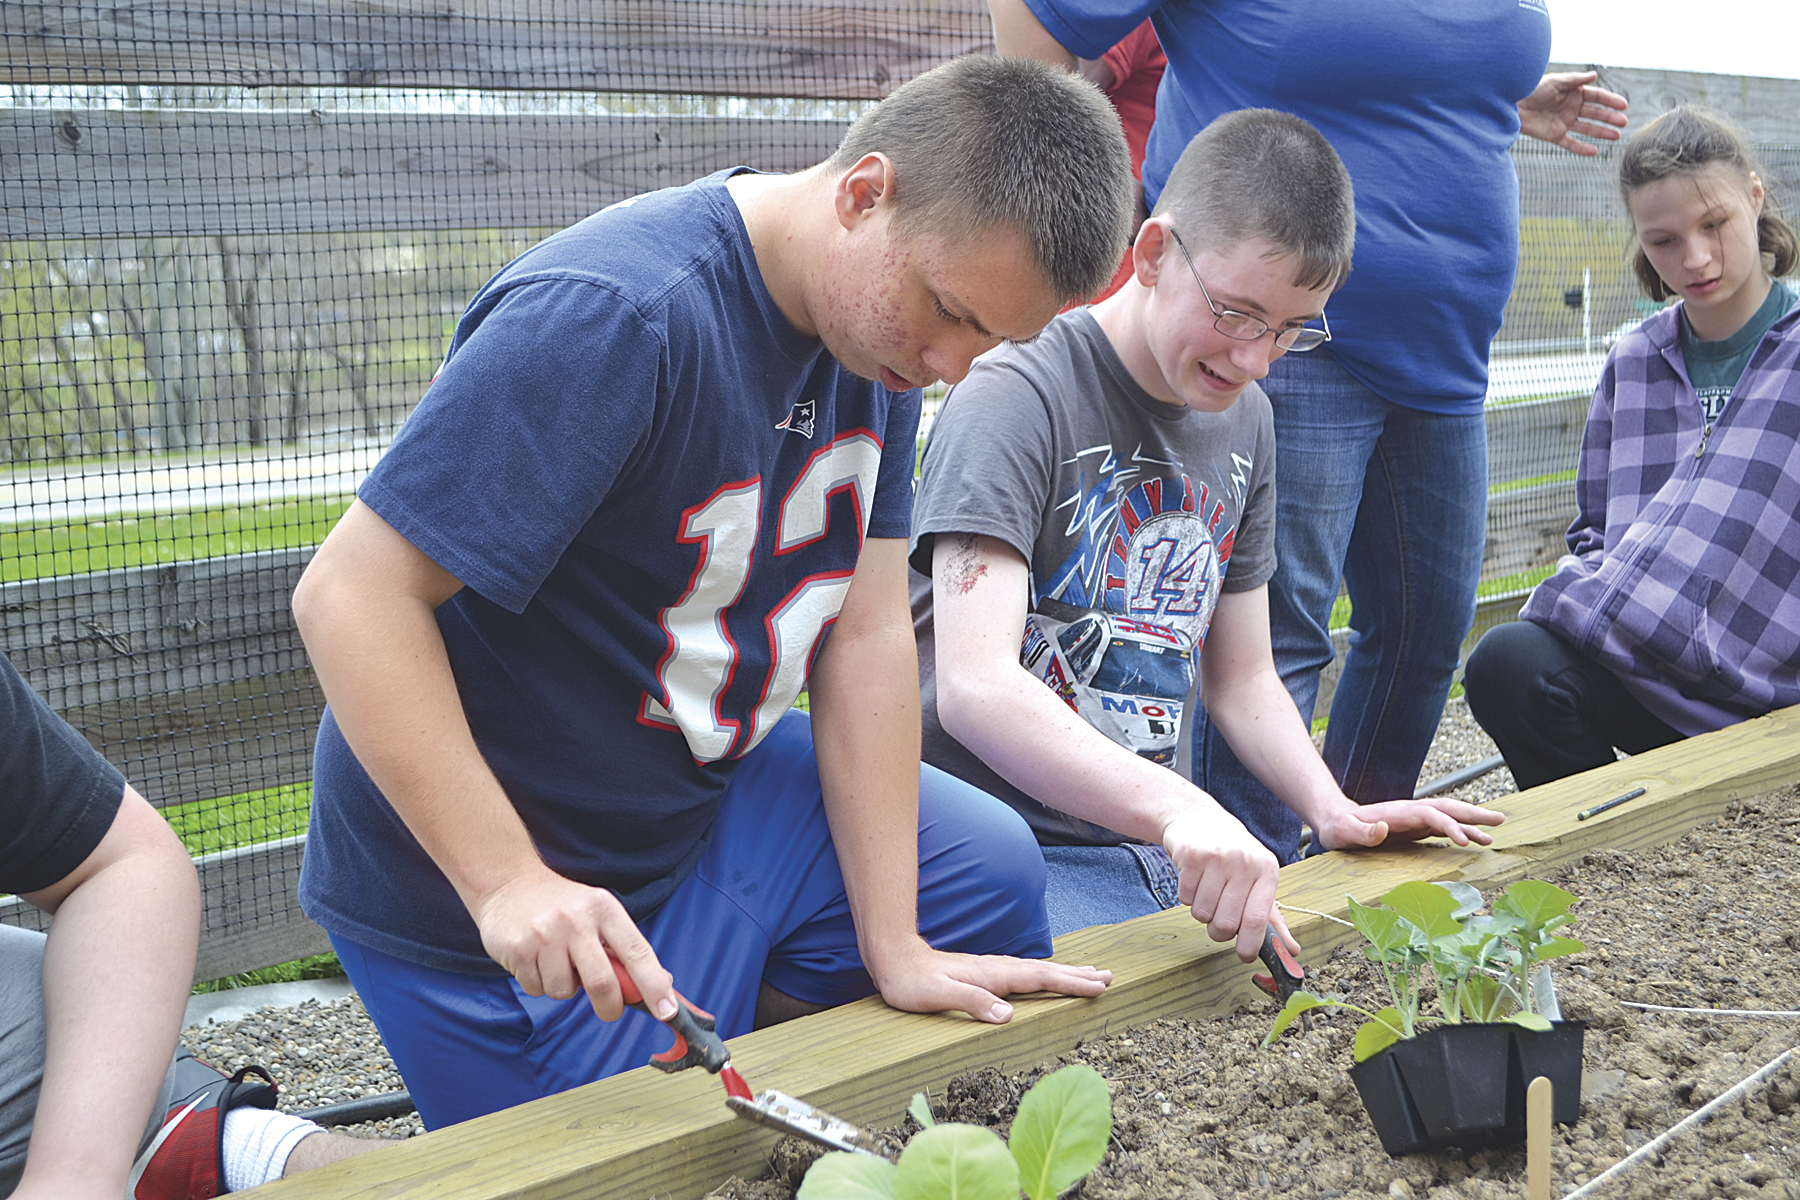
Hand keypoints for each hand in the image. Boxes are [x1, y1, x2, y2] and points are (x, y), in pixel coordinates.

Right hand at [471, 865, 676, 1022]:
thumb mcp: (598, 914)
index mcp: (605, 909)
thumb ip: (624, 949)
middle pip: (603, 983)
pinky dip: (539, 983)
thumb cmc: (563, 906)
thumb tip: (660, 986)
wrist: (508, 882)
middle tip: (609, 1010)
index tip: (668, 1011)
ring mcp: (545, 934)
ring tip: (556, 962)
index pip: (637, 952)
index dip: (654, 985)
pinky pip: (536, 989)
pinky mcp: (518, 949)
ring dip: (564, 988)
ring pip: (564, 991)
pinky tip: (535, 958)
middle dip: (610, 1007)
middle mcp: (577, 919)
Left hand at [867, 936, 1110, 1023]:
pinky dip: (1043, 975)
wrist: (893, 959)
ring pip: (1036, 971)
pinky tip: (1045, 977)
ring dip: (1064, 973)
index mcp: (992, 975)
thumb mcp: (939, 996)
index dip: (1071, 983)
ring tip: (1089, 974)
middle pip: (1045, 972)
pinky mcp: (983, 973)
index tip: (1099, 986)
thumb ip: (973, 1003)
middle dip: (1078, 976)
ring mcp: (990, 969)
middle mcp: (996, 969)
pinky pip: (1023, 974)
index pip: (1040, 979)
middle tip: (1109, 977)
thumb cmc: (912, 982)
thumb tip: (1007, 1015)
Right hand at [1162, 807, 1283, 961]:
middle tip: (1219, 919)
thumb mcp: (1258, 879)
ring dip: (1202, 912)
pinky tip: (1195, 880)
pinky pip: (1185, 898)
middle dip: (1219, 931)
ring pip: (1203, 913)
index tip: (1244, 956)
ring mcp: (1217, 857)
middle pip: (1227, 923)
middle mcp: (1245, 862)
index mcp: (1267, 870)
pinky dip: (1187, 897)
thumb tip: (1291, 951)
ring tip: (1207, 893)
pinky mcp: (1191, 856)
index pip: (1257, 919)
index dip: (1249, 944)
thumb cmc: (1233, 856)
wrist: (1199, 819)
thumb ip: (1273, 917)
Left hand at [1314, 797, 1505, 853]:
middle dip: (1473, 815)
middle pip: (1447, 808)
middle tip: (1500, 820)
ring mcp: (1414, 819)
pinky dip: (1460, 832)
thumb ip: (1361, 832)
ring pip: (1448, 817)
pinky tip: (1475, 841)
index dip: (1448, 825)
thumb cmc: (1338, 829)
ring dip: (1472, 823)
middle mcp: (1410, 812)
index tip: (1464, 841)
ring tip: (1495, 832)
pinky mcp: (1415, 828)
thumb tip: (1381, 829)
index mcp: (1397, 813)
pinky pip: (1442, 828)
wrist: (1335, 820)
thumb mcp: (1343, 832)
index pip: (1430, 815)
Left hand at [1518, 71, 1627, 155]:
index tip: (1623, 105)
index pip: (1597, 97)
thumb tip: (1594, 75)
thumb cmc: (1532, 89)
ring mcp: (1564, 122)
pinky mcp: (1554, 135)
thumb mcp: (1554, 82)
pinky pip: (1570, 143)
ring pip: (1587, 128)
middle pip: (1595, 113)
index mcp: (1574, 93)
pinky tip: (1595, 152)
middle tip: (1624, 122)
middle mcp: (1571, 108)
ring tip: (1616, 136)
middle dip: (1610, 118)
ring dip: (1602, 132)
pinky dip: (1582, 148)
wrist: (1512, 105)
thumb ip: (1575, 80)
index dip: (1610, 101)